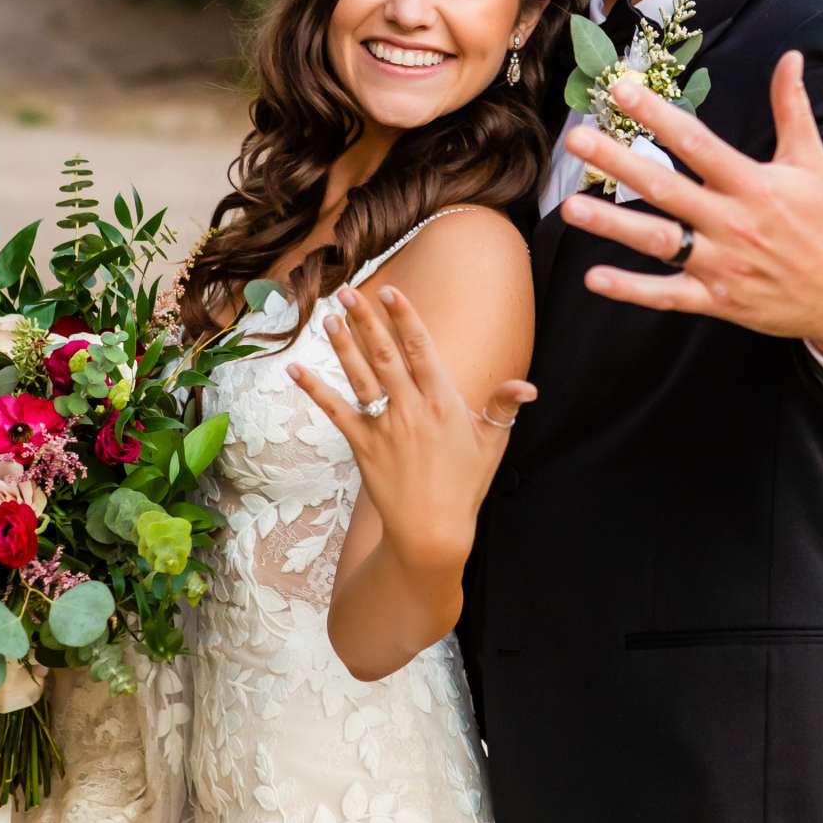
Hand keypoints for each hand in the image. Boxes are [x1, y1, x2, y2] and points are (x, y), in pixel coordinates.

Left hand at [289, 283, 534, 568]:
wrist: (433, 531)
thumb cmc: (465, 485)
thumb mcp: (492, 444)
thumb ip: (503, 407)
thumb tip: (527, 385)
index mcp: (444, 403)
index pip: (422, 350)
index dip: (405, 318)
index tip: (391, 291)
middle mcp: (412, 410)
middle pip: (385, 355)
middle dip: (367, 320)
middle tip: (350, 291)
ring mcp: (384, 427)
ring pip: (360, 377)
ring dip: (343, 344)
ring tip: (330, 316)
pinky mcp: (363, 446)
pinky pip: (335, 412)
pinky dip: (314, 390)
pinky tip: (296, 369)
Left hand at [561, 51, 822, 357]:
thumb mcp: (812, 162)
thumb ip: (793, 109)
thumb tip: (791, 56)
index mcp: (754, 184)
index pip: (697, 144)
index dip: (658, 116)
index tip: (622, 91)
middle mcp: (733, 223)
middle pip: (667, 189)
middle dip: (619, 163)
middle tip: (577, 140)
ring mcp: (722, 265)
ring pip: (659, 243)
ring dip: (612, 225)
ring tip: (569, 207)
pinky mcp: (717, 301)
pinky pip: (667, 296)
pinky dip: (631, 290)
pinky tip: (594, 277)